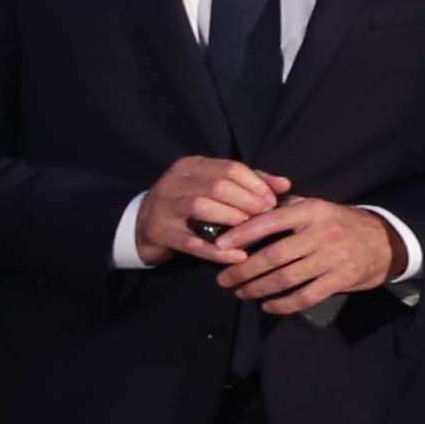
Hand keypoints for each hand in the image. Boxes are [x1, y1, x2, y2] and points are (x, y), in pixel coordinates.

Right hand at [133, 155, 285, 263]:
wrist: (139, 226)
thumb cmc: (185, 205)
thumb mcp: (210, 186)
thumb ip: (247, 183)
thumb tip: (284, 184)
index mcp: (189, 166)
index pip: (229, 168)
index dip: (255, 184)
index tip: (272, 200)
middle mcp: (174, 182)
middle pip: (218, 186)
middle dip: (248, 202)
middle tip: (265, 217)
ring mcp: (164, 207)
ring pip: (202, 207)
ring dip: (232, 220)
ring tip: (251, 232)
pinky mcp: (160, 232)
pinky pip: (192, 242)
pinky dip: (217, 250)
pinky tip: (238, 256)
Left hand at [215, 194, 400, 313]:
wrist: (386, 241)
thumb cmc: (340, 222)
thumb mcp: (317, 207)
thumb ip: (286, 208)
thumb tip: (247, 209)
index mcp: (312, 211)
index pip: (271, 220)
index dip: (242, 233)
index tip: (220, 245)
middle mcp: (321, 233)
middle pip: (274, 255)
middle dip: (244, 270)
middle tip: (223, 279)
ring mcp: (332, 258)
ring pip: (287, 278)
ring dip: (258, 288)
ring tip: (240, 292)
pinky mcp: (341, 279)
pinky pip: (306, 296)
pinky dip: (284, 304)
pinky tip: (268, 306)